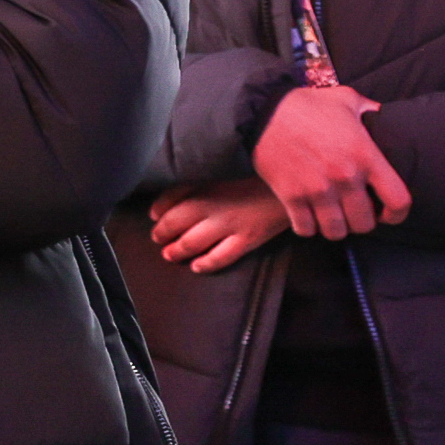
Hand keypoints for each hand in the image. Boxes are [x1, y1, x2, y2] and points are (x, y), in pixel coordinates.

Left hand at [149, 179, 294, 274]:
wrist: (290, 189)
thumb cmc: (251, 182)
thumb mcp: (215, 178)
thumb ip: (184, 190)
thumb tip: (156, 210)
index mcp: (204, 188)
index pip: (169, 202)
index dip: (158, 214)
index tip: (154, 221)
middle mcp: (213, 206)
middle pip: (176, 224)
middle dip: (163, 234)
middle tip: (159, 241)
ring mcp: (230, 225)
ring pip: (194, 242)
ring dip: (178, 251)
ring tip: (170, 255)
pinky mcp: (247, 239)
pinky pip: (221, 257)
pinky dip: (206, 263)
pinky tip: (197, 266)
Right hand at [250, 84, 409, 239]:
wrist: (260, 110)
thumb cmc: (306, 104)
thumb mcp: (346, 99)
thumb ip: (370, 110)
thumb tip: (384, 116)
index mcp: (365, 155)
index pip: (398, 201)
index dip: (397, 214)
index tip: (387, 213)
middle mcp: (344, 177)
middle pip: (364, 224)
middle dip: (360, 221)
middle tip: (352, 212)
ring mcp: (316, 189)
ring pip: (336, 231)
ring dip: (334, 226)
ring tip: (330, 216)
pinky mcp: (290, 196)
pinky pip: (305, 229)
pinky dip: (307, 226)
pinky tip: (307, 215)